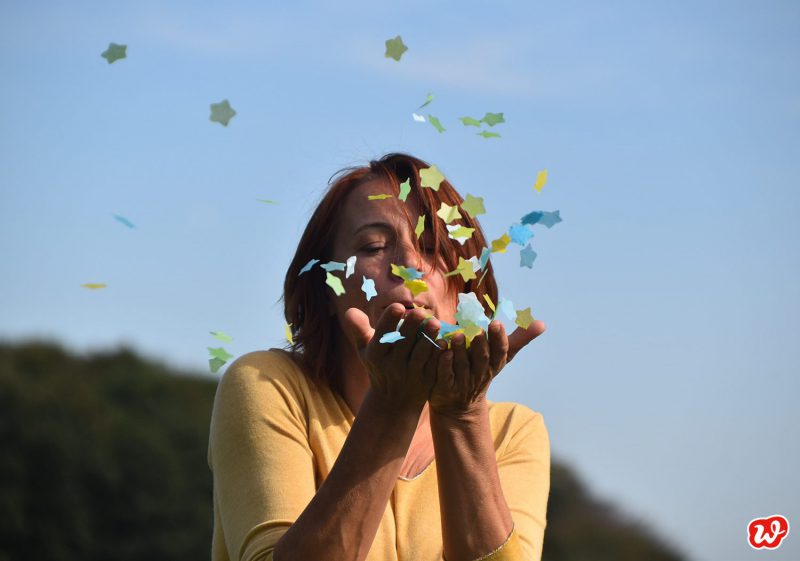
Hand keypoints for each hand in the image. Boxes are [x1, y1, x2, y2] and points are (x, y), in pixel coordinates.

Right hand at [344, 304, 442, 412]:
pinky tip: (444, 340)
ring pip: (420, 354)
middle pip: (403, 343)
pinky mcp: (425, 381)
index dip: (390, 321)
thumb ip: (359, 329)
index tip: (398, 307)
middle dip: (412, 327)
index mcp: (376, 354)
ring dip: (428, 338)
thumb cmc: (378, 366)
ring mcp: (409, 374)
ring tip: (435, 322)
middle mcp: (391, 365)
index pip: (382, 335)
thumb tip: (350, 310)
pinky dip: (438, 353)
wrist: (393, 402)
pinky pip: (432, 365)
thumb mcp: (365, 350)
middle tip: (421, 312)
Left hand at [428, 318, 545, 417]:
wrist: (459, 407)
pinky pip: (445, 374)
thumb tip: (542, 324)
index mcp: (494, 365)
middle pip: (482, 359)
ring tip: (457, 334)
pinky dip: (443, 362)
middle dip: (480, 344)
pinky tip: (441, 348)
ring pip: (462, 365)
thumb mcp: (500, 358)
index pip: (500, 352)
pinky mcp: (446, 388)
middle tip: (477, 329)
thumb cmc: (481, 372)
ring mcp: (463, 382)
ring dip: (461, 350)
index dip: (498, 339)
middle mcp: (480, 374)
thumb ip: (518, 339)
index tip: (496, 323)